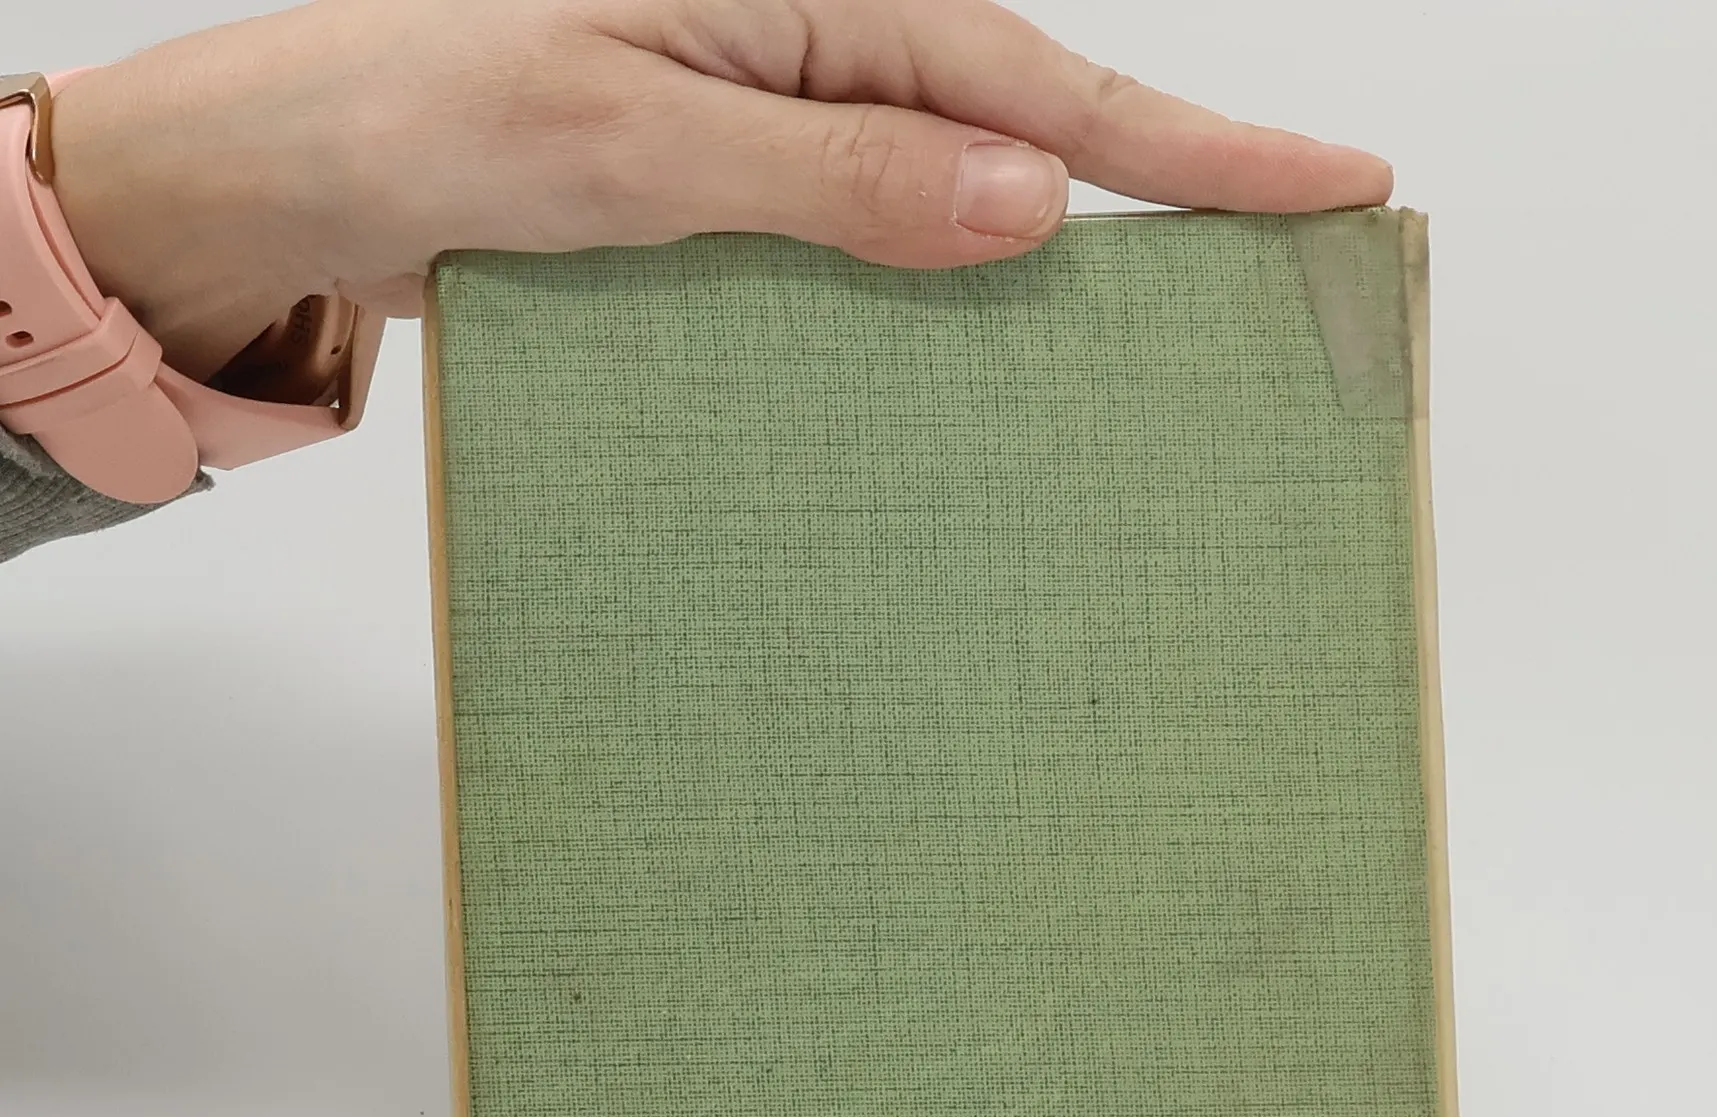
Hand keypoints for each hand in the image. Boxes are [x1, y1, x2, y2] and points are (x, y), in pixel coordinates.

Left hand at [50, 0, 1391, 382]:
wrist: (286, 178)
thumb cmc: (417, 118)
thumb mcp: (630, 140)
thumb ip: (829, 172)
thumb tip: (1025, 204)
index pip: (1033, 75)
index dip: (1188, 144)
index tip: (1327, 182)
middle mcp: (798, 51)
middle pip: (1022, 125)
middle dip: (1160, 195)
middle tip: (1291, 258)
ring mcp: (769, 131)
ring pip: (952, 198)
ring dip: (1050, 266)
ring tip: (1170, 335)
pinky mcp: (732, 206)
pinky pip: (868, 253)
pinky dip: (932, 308)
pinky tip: (980, 361)